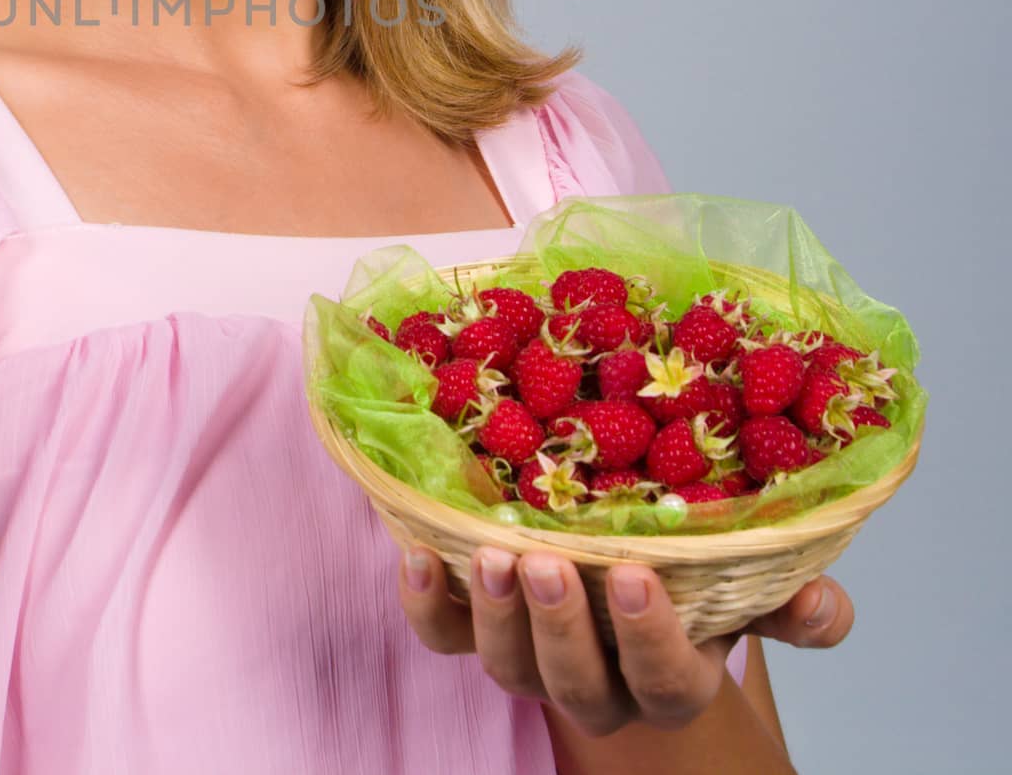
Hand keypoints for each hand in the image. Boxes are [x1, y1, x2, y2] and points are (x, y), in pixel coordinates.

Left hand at [397, 542, 852, 736]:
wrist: (618, 577)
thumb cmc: (690, 582)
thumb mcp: (743, 588)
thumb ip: (788, 603)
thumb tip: (822, 603)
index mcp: (669, 676)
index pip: (664, 682)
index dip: (649, 638)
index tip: (635, 575)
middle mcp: (595, 683)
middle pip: (574, 682)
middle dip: (559, 627)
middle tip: (545, 564)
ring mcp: (527, 658)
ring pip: (506, 664)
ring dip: (494, 613)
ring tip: (490, 554)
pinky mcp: (471, 628)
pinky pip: (439, 634)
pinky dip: (424, 602)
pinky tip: (414, 554)